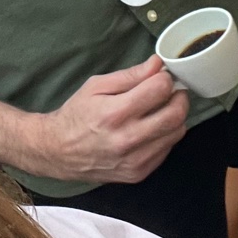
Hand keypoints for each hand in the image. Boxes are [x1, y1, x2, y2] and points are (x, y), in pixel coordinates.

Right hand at [26, 55, 188, 183]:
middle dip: (179, 97)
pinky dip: (165, 136)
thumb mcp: (96, 86)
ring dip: (174, 117)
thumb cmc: (76, 115)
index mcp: (114, 113)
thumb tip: (157, 64)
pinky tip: (151, 129)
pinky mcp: (138, 173)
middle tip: (172, 92)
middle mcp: (127, 139)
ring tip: (160, 110)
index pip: (159, 90)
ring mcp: (134, 160)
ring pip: (176, 133)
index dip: (164, 79)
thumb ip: (130, 75)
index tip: (161, 77)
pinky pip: (167, 150)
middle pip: (175, 115)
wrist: (59, 151)